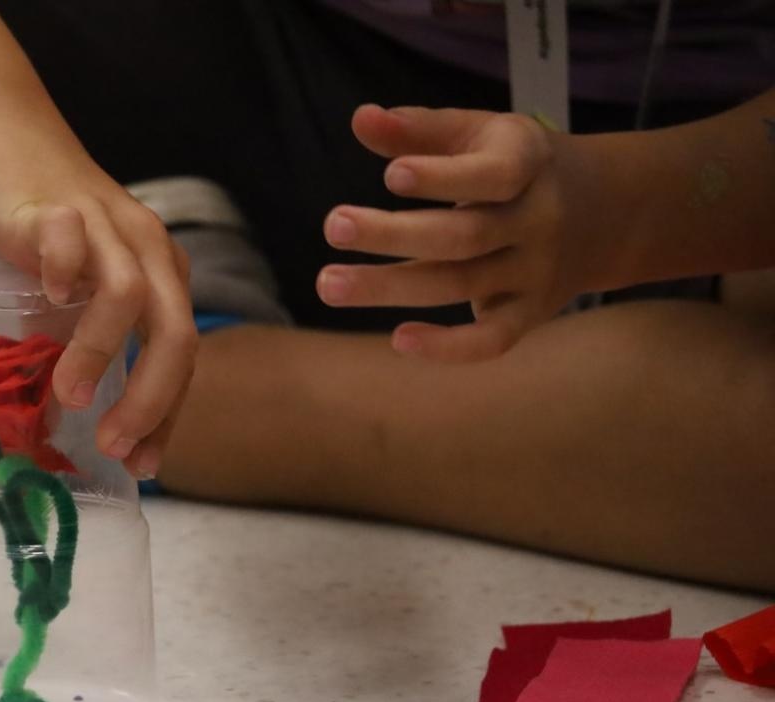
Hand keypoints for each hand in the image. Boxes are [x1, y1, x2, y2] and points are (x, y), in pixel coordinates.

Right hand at [0, 134, 194, 478]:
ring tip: (70, 397)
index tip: (142, 465)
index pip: (181, 355)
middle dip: (151, 401)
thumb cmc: (38, 220)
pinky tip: (45, 298)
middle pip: (173, 332)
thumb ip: (80, 336)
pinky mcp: (50, 207)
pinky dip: (64, 273)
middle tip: (114, 447)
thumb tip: (66, 416)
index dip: (167, 415)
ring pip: (127, 295)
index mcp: (159, 272)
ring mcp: (101, 224)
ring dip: (101, 354)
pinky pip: (69, 240)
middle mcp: (144, 249)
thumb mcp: (74, 286)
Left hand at [317, 104, 591, 360]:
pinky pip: (493, 340)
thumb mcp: (481, 134)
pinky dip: (449, 348)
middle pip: (463, 235)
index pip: (491, 174)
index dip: (443, 176)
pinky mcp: (529, 313)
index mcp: (527, 164)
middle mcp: (536, 220)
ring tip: (328, 284)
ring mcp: (535, 271)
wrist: (608, 210)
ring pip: (461, 284)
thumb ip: (421, 129)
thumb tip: (360, 118)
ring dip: (391, 288)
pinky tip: (398, 340)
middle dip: (394, 234)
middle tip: (333, 226)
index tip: (391, 174)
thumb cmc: (517, 165)